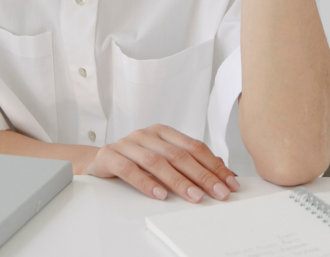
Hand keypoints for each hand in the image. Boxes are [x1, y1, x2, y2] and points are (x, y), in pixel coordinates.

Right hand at [83, 124, 239, 201]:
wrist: (100, 160)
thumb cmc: (136, 160)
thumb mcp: (164, 159)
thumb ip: (190, 163)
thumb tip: (224, 173)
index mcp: (164, 132)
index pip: (194, 147)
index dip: (214, 165)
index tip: (229, 182)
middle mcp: (147, 135)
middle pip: (179, 155)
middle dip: (202, 175)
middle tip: (218, 192)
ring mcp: (128, 144)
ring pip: (156, 162)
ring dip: (178, 181)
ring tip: (194, 196)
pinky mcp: (110, 156)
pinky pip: (129, 170)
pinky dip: (146, 183)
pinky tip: (160, 195)